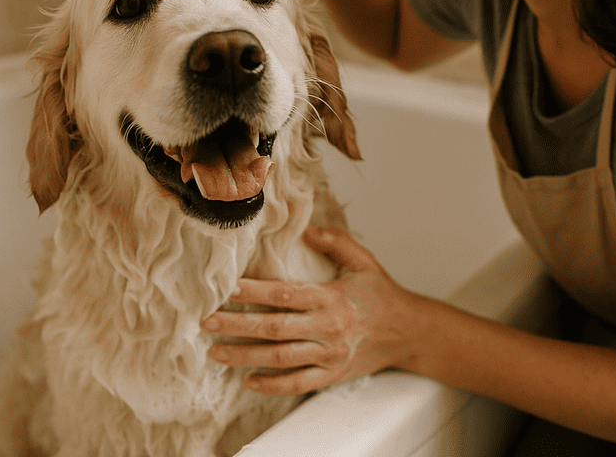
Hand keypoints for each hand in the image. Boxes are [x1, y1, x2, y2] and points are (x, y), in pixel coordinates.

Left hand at [200, 225, 417, 394]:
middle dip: (238, 326)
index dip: (254, 292)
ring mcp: (330, 355)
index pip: (286, 295)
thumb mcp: (363, 260)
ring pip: (281, 359)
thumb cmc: (381, 292)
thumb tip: (306, 229)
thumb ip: (335, 241)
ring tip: (217, 352)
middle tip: (208, 322)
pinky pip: (298, 384)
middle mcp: (328, 328)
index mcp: (332, 297)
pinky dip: (273, 385)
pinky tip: (249, 380)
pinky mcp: (333, 375)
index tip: (228, 289)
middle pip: (275, 329)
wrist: (408, 331)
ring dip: (246, 356)